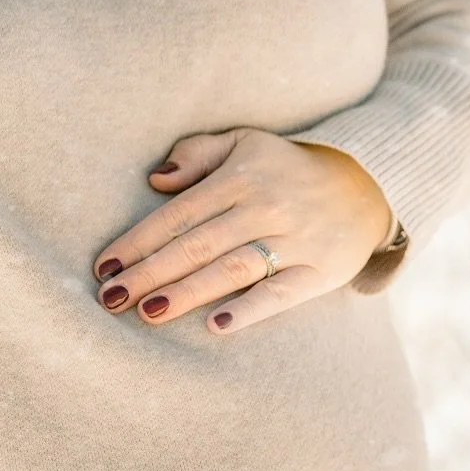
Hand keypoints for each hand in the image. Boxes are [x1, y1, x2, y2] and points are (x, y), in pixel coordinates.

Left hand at [92, 128, 394, 335]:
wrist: (366, 186)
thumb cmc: (286, 168)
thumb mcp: (244, 144)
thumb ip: (197, 155)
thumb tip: (155, 179)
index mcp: (240, 177)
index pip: (178, 213)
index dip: (138, 241)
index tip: (104, 266)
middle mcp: (264, 207)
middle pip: (197, 245)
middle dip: (150, 272)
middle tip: (110, 299)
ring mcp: (294, 240)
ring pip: (232, 269)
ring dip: (188, 293)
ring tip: (148, 312)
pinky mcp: (319, 272)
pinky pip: (280, 294)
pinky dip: (249, 310)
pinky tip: (216, 326)